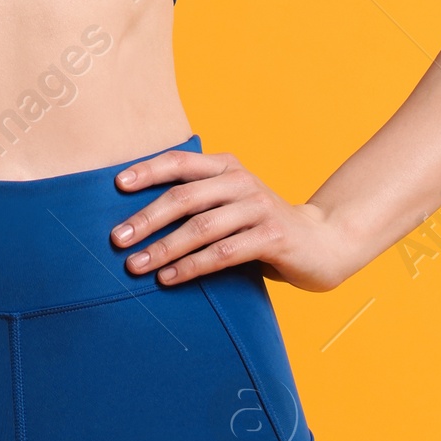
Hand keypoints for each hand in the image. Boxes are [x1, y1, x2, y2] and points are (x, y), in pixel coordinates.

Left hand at [110, 146, 356, 292]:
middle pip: (184, 196)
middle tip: (117, 238)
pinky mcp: (272, 237)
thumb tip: (137, 219)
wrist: (324, 242)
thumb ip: (198, 203)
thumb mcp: (231, 204)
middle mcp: (241, 181)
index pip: (180, 162)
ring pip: (201, 227)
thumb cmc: (263, 226)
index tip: (116, 185)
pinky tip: (169, 278)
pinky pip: (223, 253)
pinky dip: (192, 266)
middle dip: (147, 218)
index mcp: (227, 167)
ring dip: (164, 247)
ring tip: (135, 265)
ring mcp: (258, 207)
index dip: (148, 170)